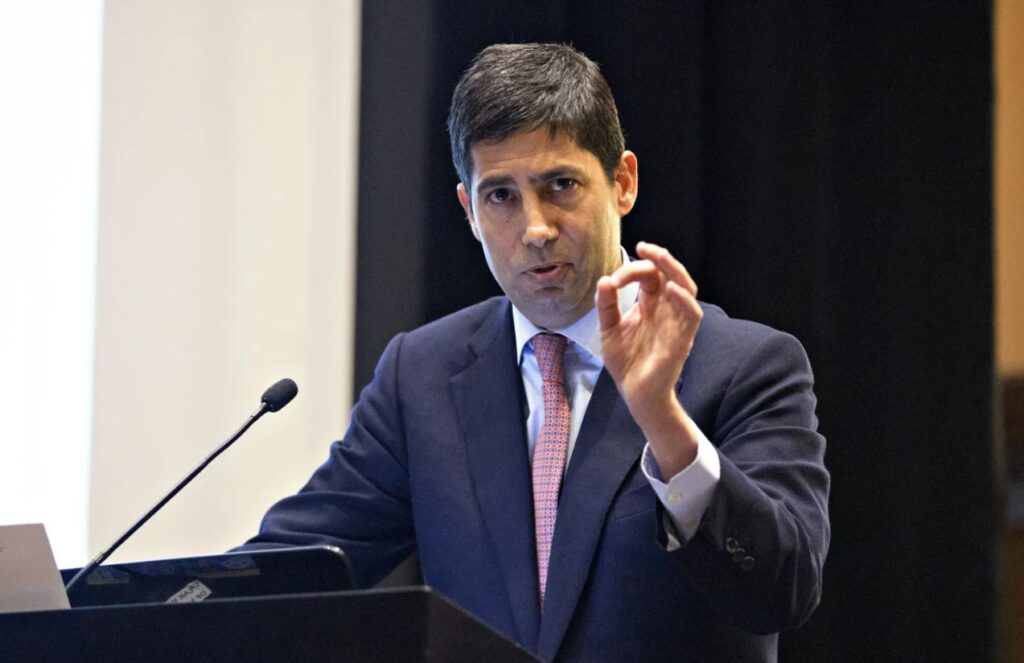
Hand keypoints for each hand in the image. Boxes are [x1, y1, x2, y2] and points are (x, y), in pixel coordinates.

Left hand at [596, 242, 703, 475]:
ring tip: (660, 257)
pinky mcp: (683, 338)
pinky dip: (684, 300)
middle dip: (660, 258)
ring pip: (687, 287)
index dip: (633, 270)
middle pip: (671, 274)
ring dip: (675, 270)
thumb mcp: (609, 329)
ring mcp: (676, 322)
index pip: (649, 276)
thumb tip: (604, 279)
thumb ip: (606, 306)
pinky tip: (670, 290)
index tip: (614, 279)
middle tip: (644, 247)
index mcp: (649, 304)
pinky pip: (692, 314)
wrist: (636, 394)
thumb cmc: (626, 361)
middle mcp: (666, 309)